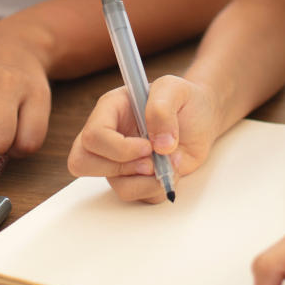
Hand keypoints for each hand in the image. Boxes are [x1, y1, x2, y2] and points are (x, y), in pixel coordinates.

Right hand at [67, 74, 219, 201]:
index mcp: (110, 109)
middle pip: (82, 162)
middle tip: (150, 162)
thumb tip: (160, 144)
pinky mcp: (135, 177)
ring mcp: (119, 160)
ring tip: (170, 164)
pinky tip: (171, 171)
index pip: (93, 135)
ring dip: (146, 181)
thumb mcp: (175, 88)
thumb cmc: (184, 99)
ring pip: (114, 185)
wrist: (202, 118)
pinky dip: (156, 189)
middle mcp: (109, 136)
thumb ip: (162, 109)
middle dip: (121, 168)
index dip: (119, 148)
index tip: (148, 147)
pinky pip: (137, 196)